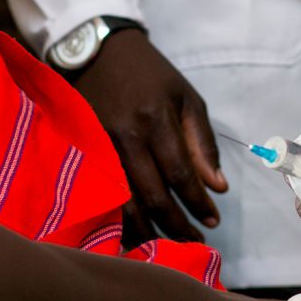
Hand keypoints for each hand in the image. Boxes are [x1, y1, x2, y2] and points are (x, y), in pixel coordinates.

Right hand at [73, 30, 226, 243]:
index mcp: (155, 119)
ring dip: (147, 233)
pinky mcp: (82, 154)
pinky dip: (118, 221)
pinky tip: (134, 235)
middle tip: (195, 243)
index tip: (213, 221)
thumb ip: (202, 144)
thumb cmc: (152, 76)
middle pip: (152, 196)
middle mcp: (124, 136)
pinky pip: (101, 197)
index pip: (180, 174)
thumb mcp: (187, 99)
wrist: (100, 53)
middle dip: (176, 226)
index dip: (198, 203)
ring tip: (166, 248)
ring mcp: (98, 147)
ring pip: (123, 204)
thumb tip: (218, 188)